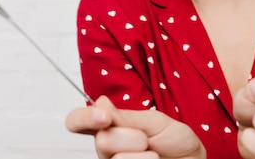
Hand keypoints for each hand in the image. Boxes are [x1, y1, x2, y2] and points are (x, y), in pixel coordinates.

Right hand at [65, 96, 205, 158]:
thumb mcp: (154, 122)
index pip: (78, 121)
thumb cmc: (176, 142)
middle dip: (131, 137)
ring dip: (143, 154)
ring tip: (154, 155)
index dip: (84, 117)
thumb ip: (126, 116)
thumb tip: (101, 102)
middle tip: (147, 140)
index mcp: (110, 128)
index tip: (104, 116)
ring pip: (116, 158)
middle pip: (101, 140)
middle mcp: (106, 149)